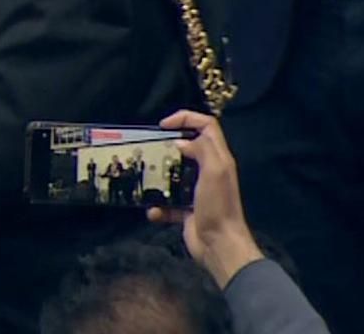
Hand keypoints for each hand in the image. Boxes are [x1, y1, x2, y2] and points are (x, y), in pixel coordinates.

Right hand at [146, 111, 262, 288]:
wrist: (219, 245)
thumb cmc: (218, 206)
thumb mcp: (214, 171)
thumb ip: (202, 149)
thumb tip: (181, 141)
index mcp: (218, 159)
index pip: (206, 126)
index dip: (186, 118)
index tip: (163, 125)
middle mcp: (208, 171)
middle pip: (188, 147)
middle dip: (167, 147)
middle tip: (150, 150)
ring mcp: (196, 191)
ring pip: (173, 175)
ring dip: (158, 178)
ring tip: (144, 180)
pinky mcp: (186, 209)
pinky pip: (167, 202)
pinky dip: (158, 207)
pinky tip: (154, 211)